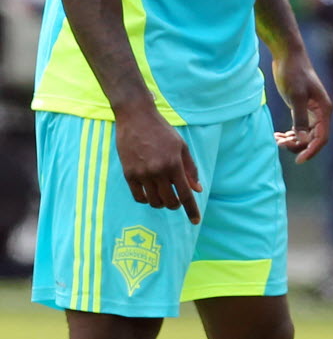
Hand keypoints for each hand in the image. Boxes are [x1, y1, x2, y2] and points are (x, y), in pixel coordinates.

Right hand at [115, 104, 202, 222]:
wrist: (136, 117)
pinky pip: (139, 197)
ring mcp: (142, 174)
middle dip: (176, 204)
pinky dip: (147, 199)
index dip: (192, 210)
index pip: (186, 194)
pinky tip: (151, 191)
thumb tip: (197, 189)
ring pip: (154, 202)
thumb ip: (190, 169)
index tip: (196, 221)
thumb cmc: (162, 131)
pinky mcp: (129, 174)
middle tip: (177, 197)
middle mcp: (158, 171)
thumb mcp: (181, 146)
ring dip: (162, 202)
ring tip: (163, 192)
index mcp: (174, 164)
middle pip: (170, 202)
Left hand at [271, 48, 331, 162]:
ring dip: (292, 140)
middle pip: (313, 138)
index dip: (311, 150)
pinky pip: (298, 126)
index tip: (298, 160)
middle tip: (279, 143)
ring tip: (276, 139)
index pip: (321, 137)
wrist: (288, 55)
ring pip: (305, 134)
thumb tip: (303, 139)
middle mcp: (320, 112)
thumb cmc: (293, 73)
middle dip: (298, 145)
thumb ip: (300, 119)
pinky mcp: (301, 107)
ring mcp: (311, 110)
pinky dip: (289, 133)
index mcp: (323, 110)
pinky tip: (277, 135)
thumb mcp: (296, 96)